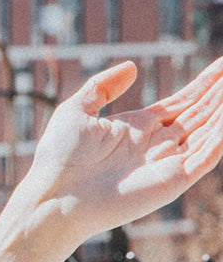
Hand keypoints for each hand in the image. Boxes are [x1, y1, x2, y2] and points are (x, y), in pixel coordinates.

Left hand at [2, 58, 222, 251]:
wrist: (56, 195)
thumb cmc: (59, 158)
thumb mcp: (76, 111)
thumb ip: (102, 87)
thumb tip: (132, 66)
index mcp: (136, 129)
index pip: (179, 104)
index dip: (202, 86)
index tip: (221, 66)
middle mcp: (156, 145)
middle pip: (199, 115)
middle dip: (219, 94)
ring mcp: (167, 163)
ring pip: (208, 132)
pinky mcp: (174, 180)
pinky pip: (207, 155)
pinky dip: (220, 137)